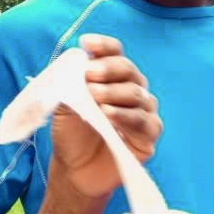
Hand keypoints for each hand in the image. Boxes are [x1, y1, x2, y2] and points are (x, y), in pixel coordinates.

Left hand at [50, 34, 161, 200]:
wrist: (74, 169)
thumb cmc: (72, 134)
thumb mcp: (65, 106)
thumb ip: (71, 85)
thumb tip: (78, 63)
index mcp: (113, 78)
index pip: (114, 53)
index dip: (103, 46)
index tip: (86, 43)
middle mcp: (132, 90)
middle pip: (129, 71)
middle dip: (109, 69)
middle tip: (90, 74)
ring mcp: (144, 112)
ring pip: (138, 95)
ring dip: (115, 93)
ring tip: (95, 97)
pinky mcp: (149, 136)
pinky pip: (144, 122)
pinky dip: (126, 117)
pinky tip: (110, 116)